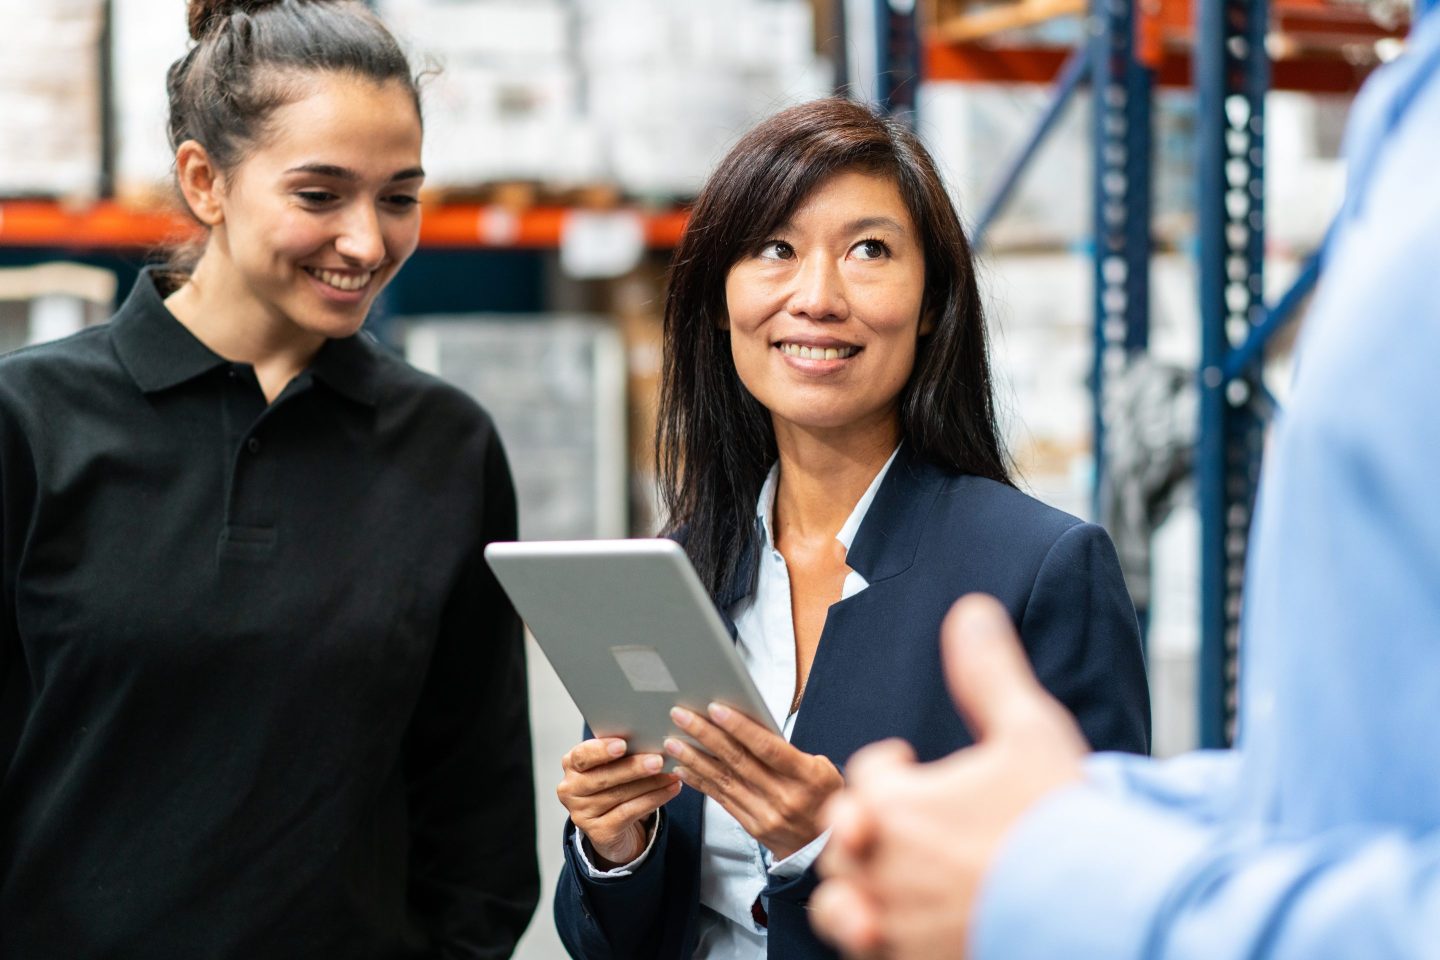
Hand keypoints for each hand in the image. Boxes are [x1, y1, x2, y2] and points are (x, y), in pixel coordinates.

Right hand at [557, 738, 681, 868]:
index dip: (601, 750)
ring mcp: (582, 813)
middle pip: (603, 777)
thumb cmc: (614, 784)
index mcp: (571, 764)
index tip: (623, 744)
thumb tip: (650, 738)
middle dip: (634, 767)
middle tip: (658, 760)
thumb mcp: (612, 765)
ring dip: (650, 784)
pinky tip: (670, 790)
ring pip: (620, 795)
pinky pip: (629, 813)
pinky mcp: (599, 832)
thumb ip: (621, 752)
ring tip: (672, 774)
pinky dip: (653, 800)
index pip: (582, 756)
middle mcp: (570, 789)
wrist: (611, 825)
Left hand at [665, 702, 842, 860]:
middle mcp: (784, 796)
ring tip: (672, 741)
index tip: (714, 709)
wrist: (825, 845)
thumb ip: (788, 751)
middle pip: (738, 760)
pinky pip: (722, 799)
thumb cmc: (823, 795)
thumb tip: (749, 726)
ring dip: (694, 758)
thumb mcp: (820, 768)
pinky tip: (683, 768)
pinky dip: (700, 782)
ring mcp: (766, 814)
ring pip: (724, 780)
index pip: (767, 748)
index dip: (739, 727)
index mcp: (807, 776)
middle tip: (681, 716)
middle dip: (706, 735)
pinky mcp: (752, 826)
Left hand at [810, 594, 1089, 958]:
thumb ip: (988, 671)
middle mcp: (878, 864)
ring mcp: (891, 923)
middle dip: (867, 828)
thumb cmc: (1060, 825)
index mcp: (893, 802)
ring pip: (839, 906)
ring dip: (853, 893)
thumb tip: (970, 613)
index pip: (868, 773)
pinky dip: (878, 941)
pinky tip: (908, 932)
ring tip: (882, 890)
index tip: (910, 765)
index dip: (892, 765)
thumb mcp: (1029, 729)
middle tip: (902, 828)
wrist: (1097, 914)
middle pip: (843, 838)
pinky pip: (866, 955)